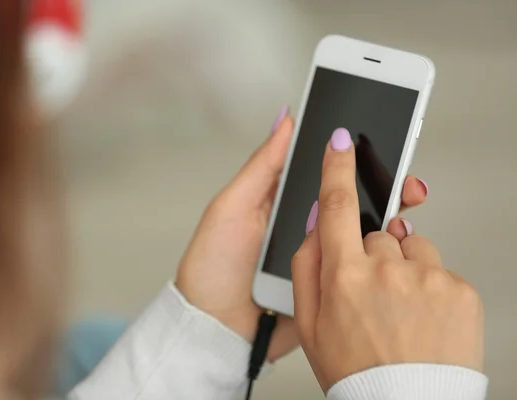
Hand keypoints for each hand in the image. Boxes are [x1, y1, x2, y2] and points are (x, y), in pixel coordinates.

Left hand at [176, 111, 428, 361]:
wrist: (216, 330)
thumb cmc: (213, 267)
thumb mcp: (231, 208)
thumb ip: (262, 166)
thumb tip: (286, 119)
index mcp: (283, 201)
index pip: (323, 172)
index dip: (349, 157)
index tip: (376, 143)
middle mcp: (305, 224)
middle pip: (350, 198)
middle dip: (382, 184)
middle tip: (405, 180)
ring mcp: (319, 254)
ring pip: (362, 230)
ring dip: (388, 216)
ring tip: (405, 203)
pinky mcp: (328, 283)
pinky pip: (357, 265)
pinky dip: (378, 254)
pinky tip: (396, 243)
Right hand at [292, 128, 483, 391]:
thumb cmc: (357, 372)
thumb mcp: (309, 324)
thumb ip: (306, 266)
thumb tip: (316, 226)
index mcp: (344, 276)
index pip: (337, 206)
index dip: (337, 168)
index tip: (340, 142)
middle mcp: (386, 270)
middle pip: (377, 233)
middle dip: (373, 253)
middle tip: (372, 294)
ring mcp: (428, 278)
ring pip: (411, 248)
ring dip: (405, 268)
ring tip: (401, 310)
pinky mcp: (460, 289)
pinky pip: (440, 270)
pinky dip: (431, 287)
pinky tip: (423, 318)